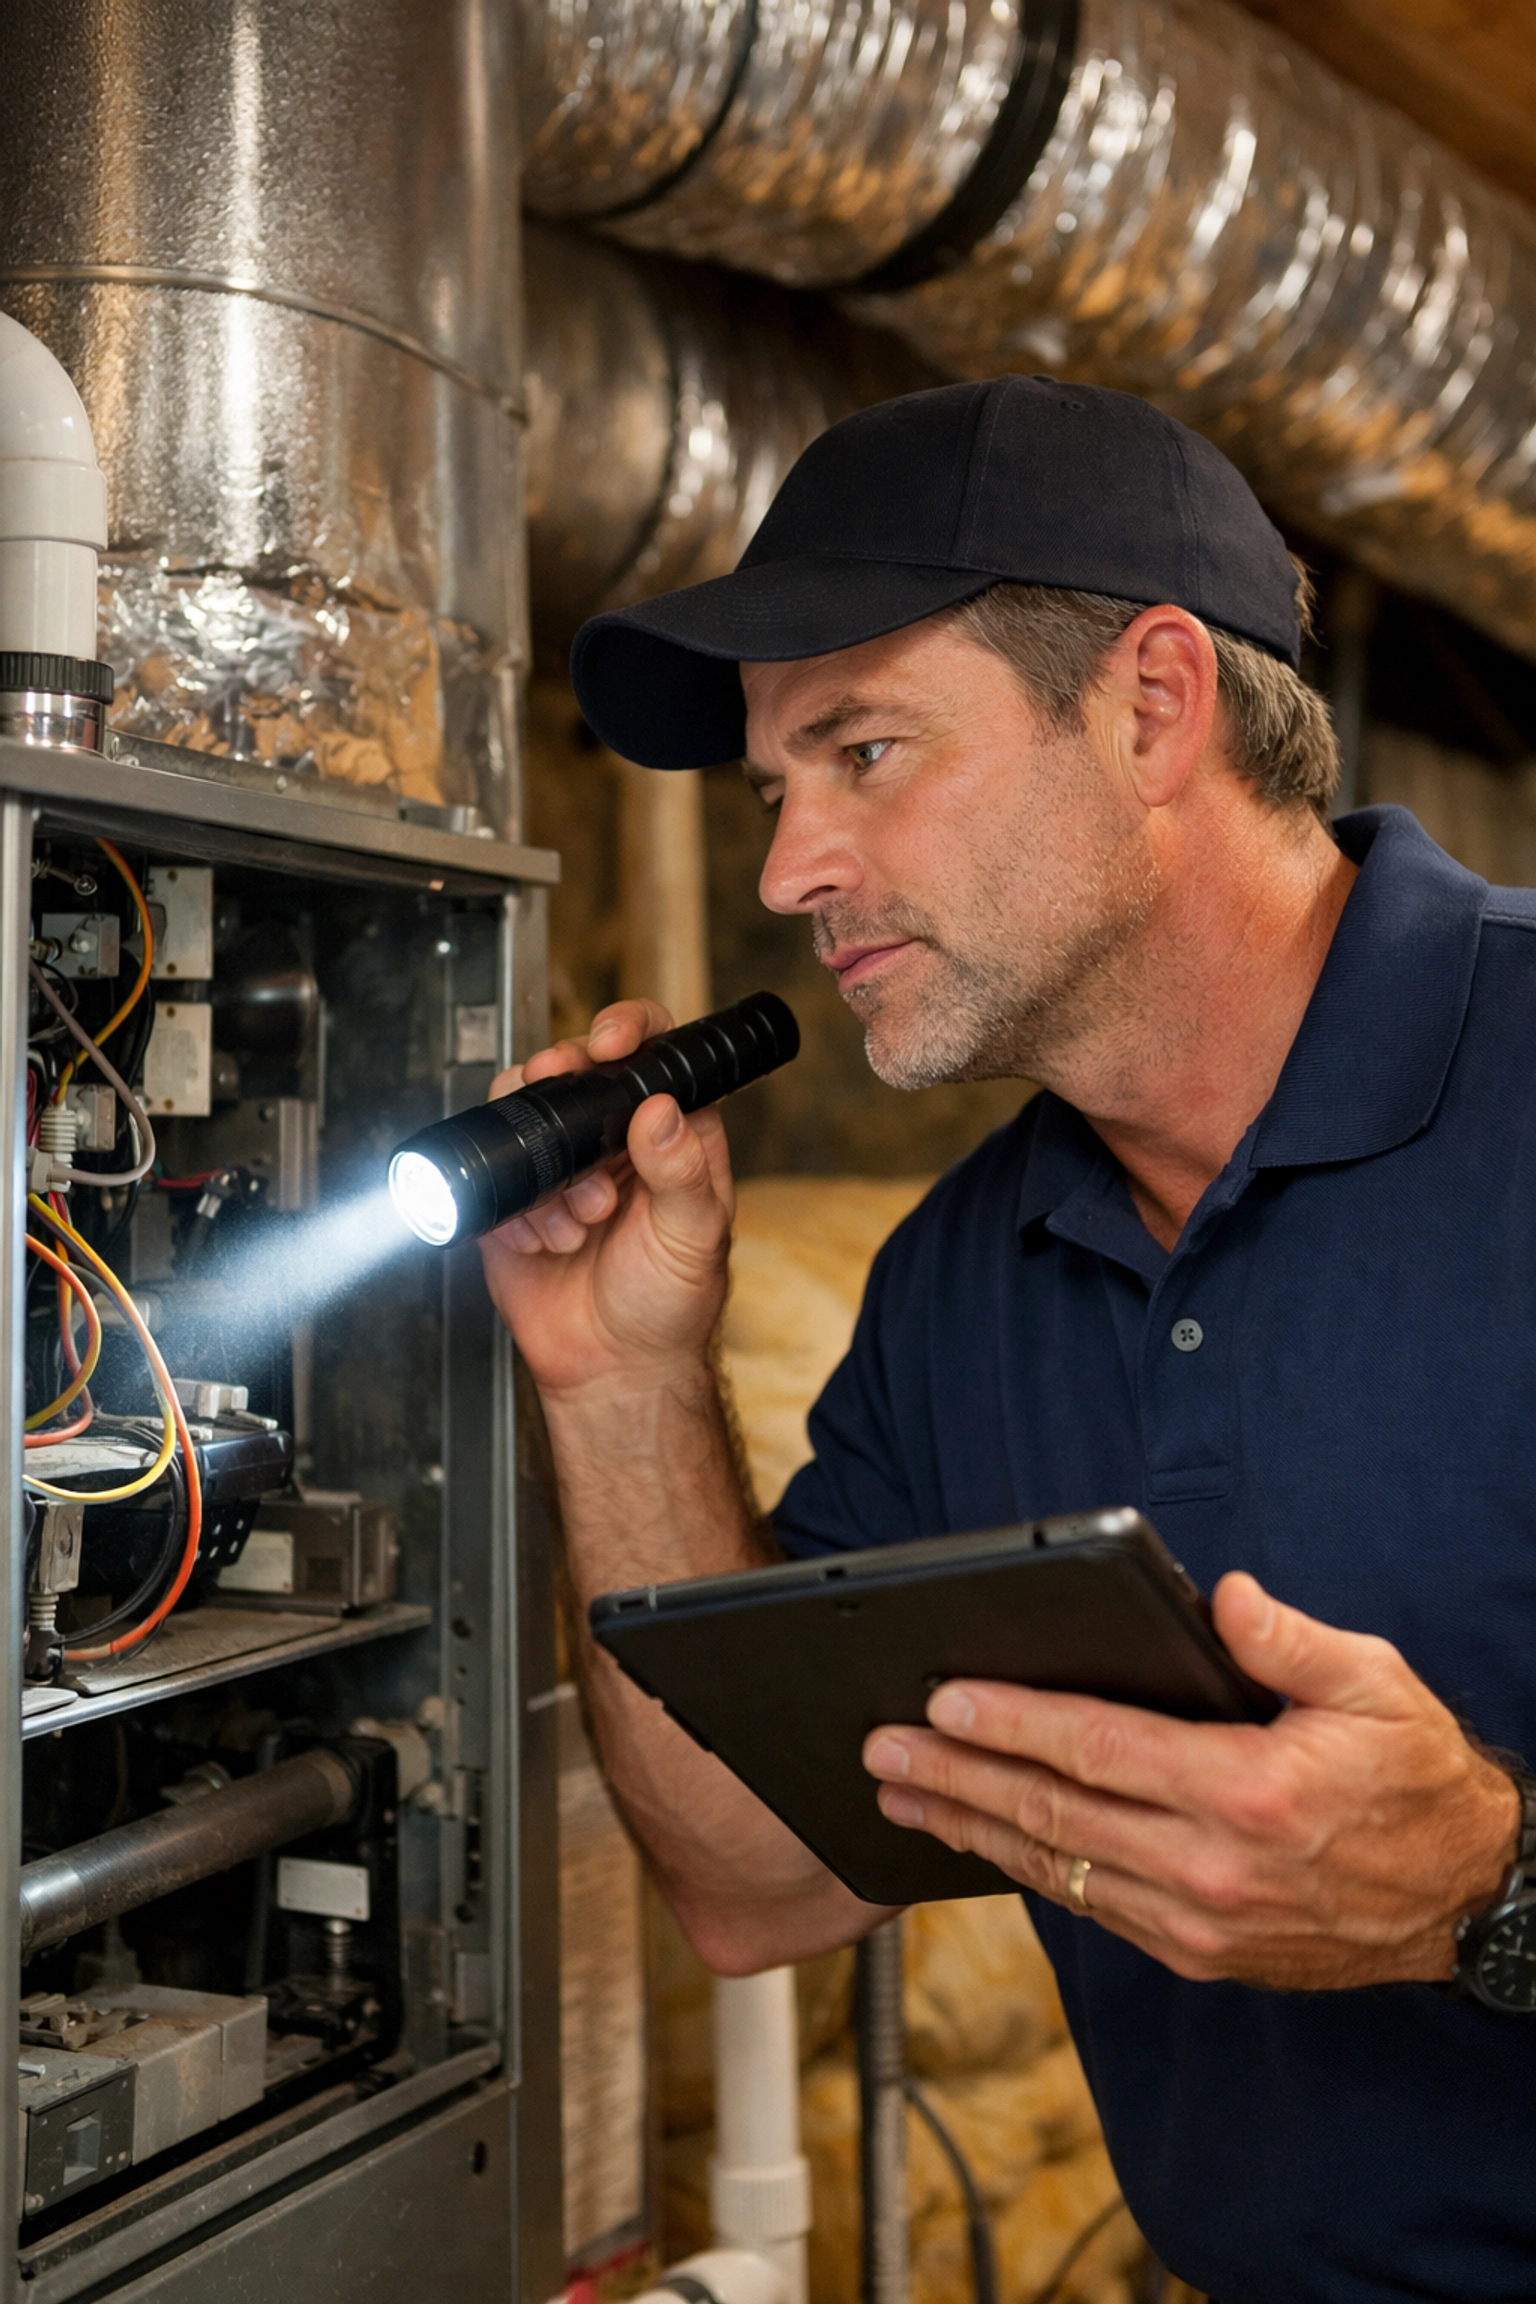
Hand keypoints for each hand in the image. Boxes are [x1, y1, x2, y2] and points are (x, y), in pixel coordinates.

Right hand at [478, 1000, 734, 1397]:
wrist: (614, 1370)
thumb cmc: (670, 1307)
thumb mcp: (694, 1238)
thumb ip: (683, 1174)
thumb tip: (663, 1111)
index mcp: (671, 1133)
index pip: (651, 1053)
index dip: (627, 1030)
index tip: (608, 1041)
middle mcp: (612, 1140)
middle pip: (573, 1070)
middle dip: (561, 1084)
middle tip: (560, 1102)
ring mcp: (560, 1167)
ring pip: (524, 1114)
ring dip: (544, 1166)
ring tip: (575, 1220)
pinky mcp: (514, 1201)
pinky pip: (493, 1174)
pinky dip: (513, 1208)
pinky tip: (543, 1242)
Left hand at [863, 1572, 1521, 1988]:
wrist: (1465, 1898)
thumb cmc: (1416, 1779)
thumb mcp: (1377, 1684)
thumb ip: (1291, 1639)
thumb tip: (1222, 1598)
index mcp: (1247, 1792)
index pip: (1097, 1748)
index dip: (1010, 1722)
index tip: (941, 1701)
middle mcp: (1212, 1867)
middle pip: (1053, 1814)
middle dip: (956, 1778)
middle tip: (881, 1750)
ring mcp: (1199, 1922)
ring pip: (1057, 1870)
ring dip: (971, 1829)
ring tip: (900, 1798)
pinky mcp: (1197, 1952)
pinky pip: (1090, 1907)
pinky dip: (1026, 1870)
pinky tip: (983, 1841)